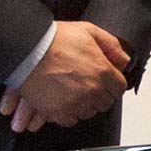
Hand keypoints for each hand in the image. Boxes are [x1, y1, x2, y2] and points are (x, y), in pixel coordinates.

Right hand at [0, 22, 131, 132]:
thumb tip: (124, 60)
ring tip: (72, 91)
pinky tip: (62, 100)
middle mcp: (92, 90)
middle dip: (99, 94)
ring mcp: (75, 103)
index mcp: (102, 70)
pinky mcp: (58, 112)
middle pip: (105, 102)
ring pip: (89, 112)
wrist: (27, 50)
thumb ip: (111, 45)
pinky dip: (68, 113)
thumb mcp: (88, 31)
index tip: (105, 82)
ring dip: (84, 104)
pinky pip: (71, 120)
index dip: (112, 84)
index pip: (119, 88)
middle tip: (86, 85)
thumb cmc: (54, 40)